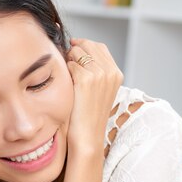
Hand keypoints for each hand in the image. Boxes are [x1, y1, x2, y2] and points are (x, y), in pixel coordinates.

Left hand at [66, 38, 123, 153]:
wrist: (88, 136)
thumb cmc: (88, 116)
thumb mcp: (99, 91)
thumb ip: (96, 71)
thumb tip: (78, 51)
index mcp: (116, 74)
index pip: (99, 47)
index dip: (84, 46)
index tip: (73, 51)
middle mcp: (111, 72)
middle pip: (88, 45)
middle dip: (75, 50)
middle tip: (66, 61)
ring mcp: (99, 75)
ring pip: (77, 52)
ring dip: (68, 60)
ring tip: (66, 76)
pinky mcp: (86, 80)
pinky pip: (70, 64)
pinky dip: (64, 70)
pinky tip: (65, 84)